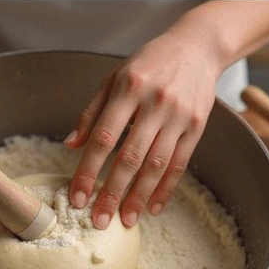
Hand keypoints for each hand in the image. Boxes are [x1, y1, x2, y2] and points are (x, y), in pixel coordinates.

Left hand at [65, 29, 220, 228]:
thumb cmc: (151, 62)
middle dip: (113, 192)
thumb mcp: (115, 77)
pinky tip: (154, 206)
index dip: (88, 170)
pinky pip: (180, 162)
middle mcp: (155, 102)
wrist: (196, 48)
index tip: (77, 197)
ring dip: (140, 196)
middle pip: (130, 156)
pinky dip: (166, 187)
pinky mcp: (197, 125)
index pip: (103, 137)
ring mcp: (179, 115)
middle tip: (99, 220)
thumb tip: (71, 145)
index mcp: (129, 88)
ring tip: (127, 220)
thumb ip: (93, 111)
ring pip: (157, 164)